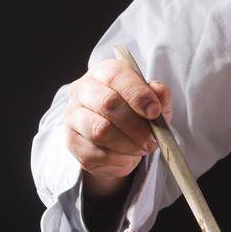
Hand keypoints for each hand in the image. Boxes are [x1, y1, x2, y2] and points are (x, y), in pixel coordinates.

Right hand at [63, 58, 173, 182]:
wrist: (118, 138)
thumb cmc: (137, 112)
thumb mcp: (154, 100)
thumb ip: (159, 95)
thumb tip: (158, 93)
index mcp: (104, 72)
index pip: (116, 76)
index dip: (138, 94)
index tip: (155, 112)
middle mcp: (83, 90)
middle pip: (107, 103)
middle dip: (135, 125)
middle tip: (152, 140)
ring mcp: (73, 116)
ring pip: (100, 131)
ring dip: (128, 144)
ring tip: (143, 149)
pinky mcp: (71, 141)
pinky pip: (94, 153)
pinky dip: (117, 159)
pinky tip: (127, 156)